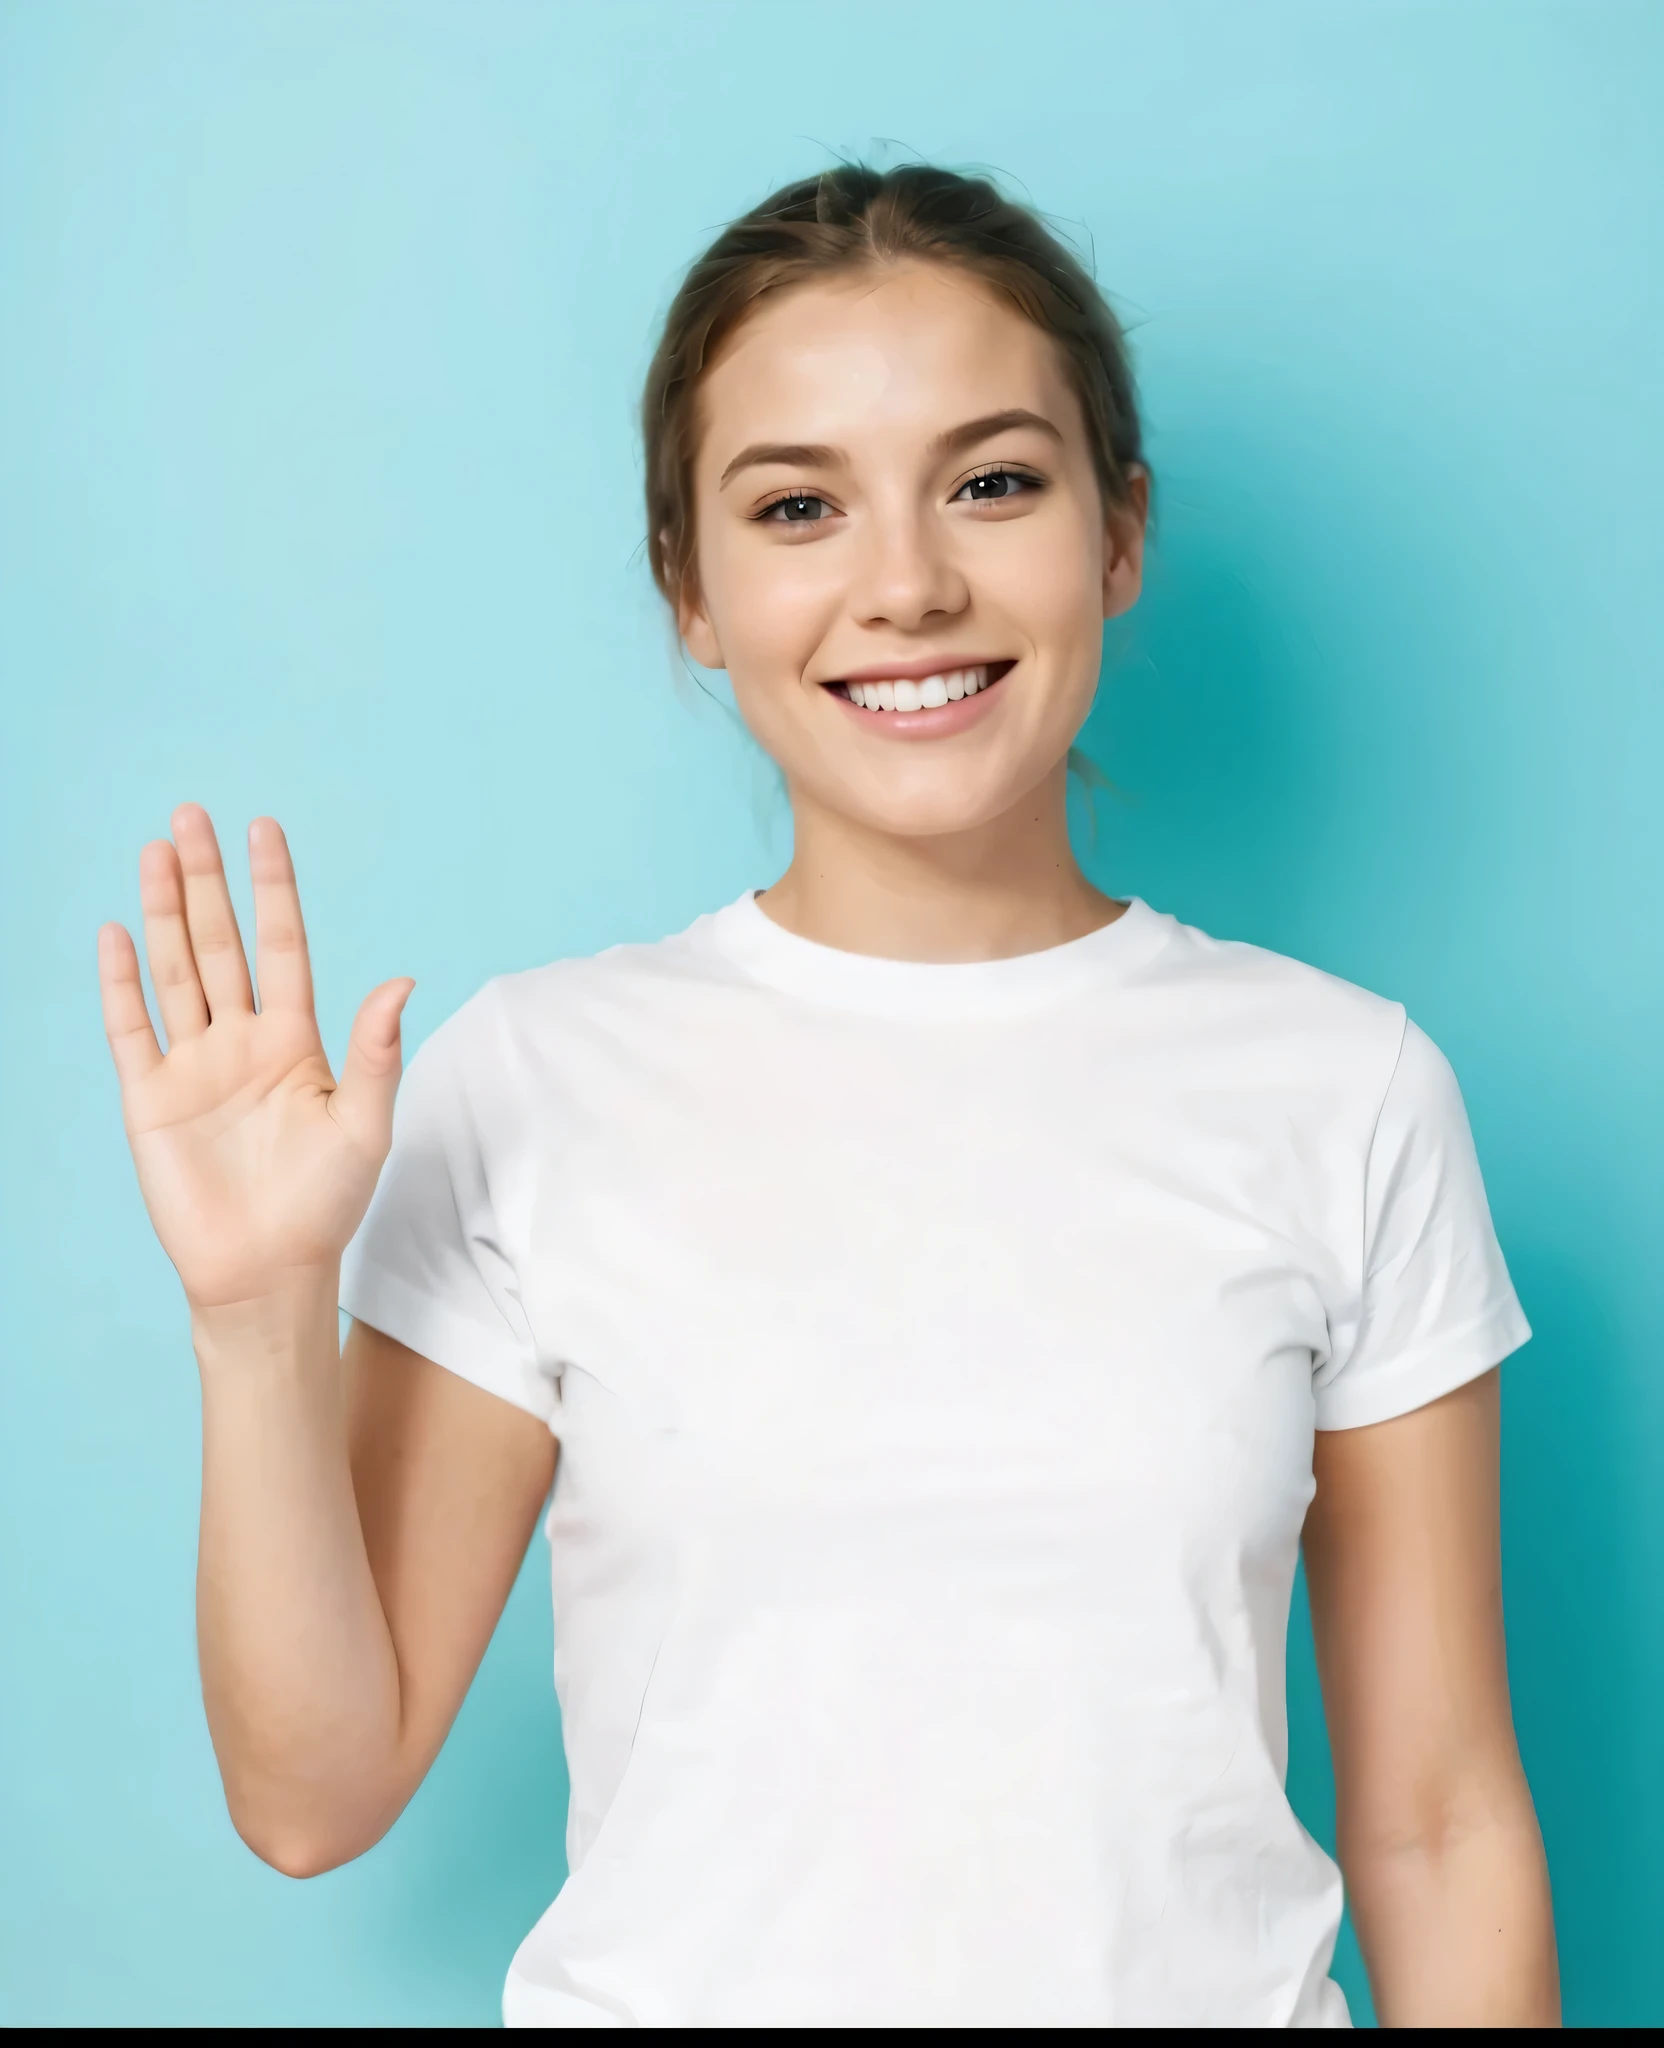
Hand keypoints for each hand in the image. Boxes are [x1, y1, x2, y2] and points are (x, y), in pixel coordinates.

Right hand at [99, 805, 412, 1312]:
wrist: (268, 1271)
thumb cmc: (326, 1204)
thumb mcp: (364, 1125)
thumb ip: (377, 1052)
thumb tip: (402, 980)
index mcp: (296, 1040)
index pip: (282, 944)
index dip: (272, 888)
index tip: (264, 830)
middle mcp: (242, 1042)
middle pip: (221, 942)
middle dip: (206, 881)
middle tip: (191, 815)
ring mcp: (193, 1066)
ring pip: (175, 971)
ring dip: (162, 912)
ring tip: (156, 850)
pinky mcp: (150, 1099)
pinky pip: (131, 1028)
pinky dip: (120, 981)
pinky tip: (115, 931)